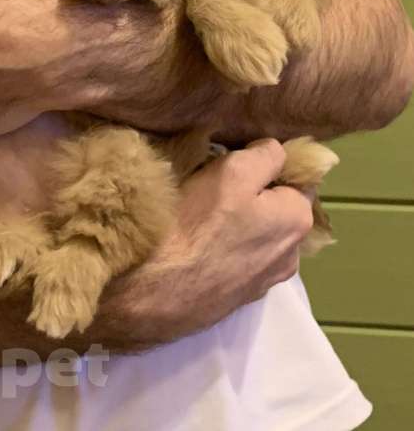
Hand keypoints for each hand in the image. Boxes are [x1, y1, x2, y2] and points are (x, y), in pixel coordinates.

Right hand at [103, 139, 312, 341]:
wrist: (153, 291)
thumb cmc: (195, 225)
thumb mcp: (233, 171)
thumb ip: (265, 156)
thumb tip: (276, 152)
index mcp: (298, 221)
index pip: (294, 177)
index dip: (265, 164)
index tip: (232, 162)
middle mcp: (290, 255)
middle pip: (273, 208)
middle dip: (250, 195)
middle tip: (210, 186)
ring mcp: (262, 282)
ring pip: (253, 235)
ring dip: (234, 223)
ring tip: (196, 217)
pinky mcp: (234, 298)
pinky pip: (233, 259)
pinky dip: (219, 249)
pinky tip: (192, 246)